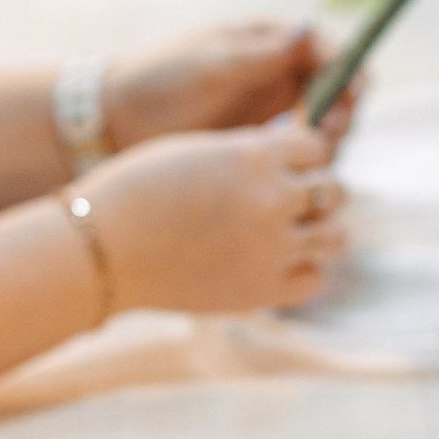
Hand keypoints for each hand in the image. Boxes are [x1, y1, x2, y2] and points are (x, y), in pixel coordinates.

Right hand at [75, 120, 345, 312]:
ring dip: (319, 233)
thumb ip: (247, 154)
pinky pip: (314, 280)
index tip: (286, 167)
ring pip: (335, 237)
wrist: (102, 248)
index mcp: (257, 155)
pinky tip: (277, 266)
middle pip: (334, 192)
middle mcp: (274, 199)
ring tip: (292, 235)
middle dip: (316, 194)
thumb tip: (288, 160)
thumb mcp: (198, 152)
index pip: (319, 147)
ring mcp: (272, 248)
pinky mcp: (261, 290)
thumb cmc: (137, 191)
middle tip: (291, 203)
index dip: (304, 156)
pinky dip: (303, 272)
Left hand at [105, 22, 357, 148]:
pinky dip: (306, 166)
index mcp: (273, 42)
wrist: (116, 122)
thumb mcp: (210, 65)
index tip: (351, 93)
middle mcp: (282, 76)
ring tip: (306, 153)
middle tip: (326, 131)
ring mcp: (276, 113)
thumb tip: (308, 30)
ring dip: (327, 142)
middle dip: (342, 112)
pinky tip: (290, 173)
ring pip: (326, 129)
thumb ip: (261, 54)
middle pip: (339, 94)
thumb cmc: (159, 80)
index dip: (348, 72)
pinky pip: (301, 157)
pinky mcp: (264, 149)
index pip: (331, 52)